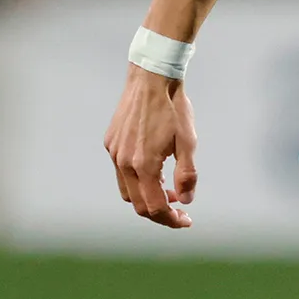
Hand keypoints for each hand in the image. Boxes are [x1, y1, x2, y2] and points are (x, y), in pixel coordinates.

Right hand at [104, 66, 197, 228]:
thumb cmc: (174, 108)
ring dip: (148, 197)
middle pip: (138, 204)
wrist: (151, 78)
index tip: (186, 220)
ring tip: (169, 191)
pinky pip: (121, 172)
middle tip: (179, 211)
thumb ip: (187, 175)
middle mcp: (123, 162)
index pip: (154, 208)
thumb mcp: (188, 142)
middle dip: (160, 213)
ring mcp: (114, 152)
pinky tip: (154, 171)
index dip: (171, 220)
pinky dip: (138, 181)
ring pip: (127, 191)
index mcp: (143, 165)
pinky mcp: (111, 143)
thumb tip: (186, 200)